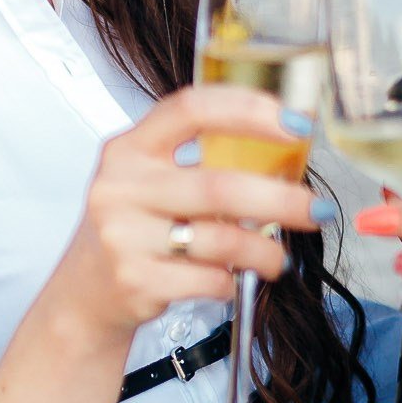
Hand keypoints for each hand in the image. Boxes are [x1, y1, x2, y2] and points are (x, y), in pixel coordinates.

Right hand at [58, 86, 327, 349]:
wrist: (85, 293)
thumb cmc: (133, 227)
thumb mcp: (149, 179)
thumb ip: (200, 159)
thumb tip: (285, 149)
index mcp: (130, 148)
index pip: (191, 109)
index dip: (248, 111)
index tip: (296, 124)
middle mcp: (121, 186)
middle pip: (220, 186)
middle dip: (281, 200)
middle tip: (317, 210)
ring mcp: (124, 235)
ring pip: (222, 240)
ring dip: (265, 252)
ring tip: (278, 259)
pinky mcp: (135, 281)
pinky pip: (209, 280)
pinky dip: (233, 282)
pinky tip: (232, 280)